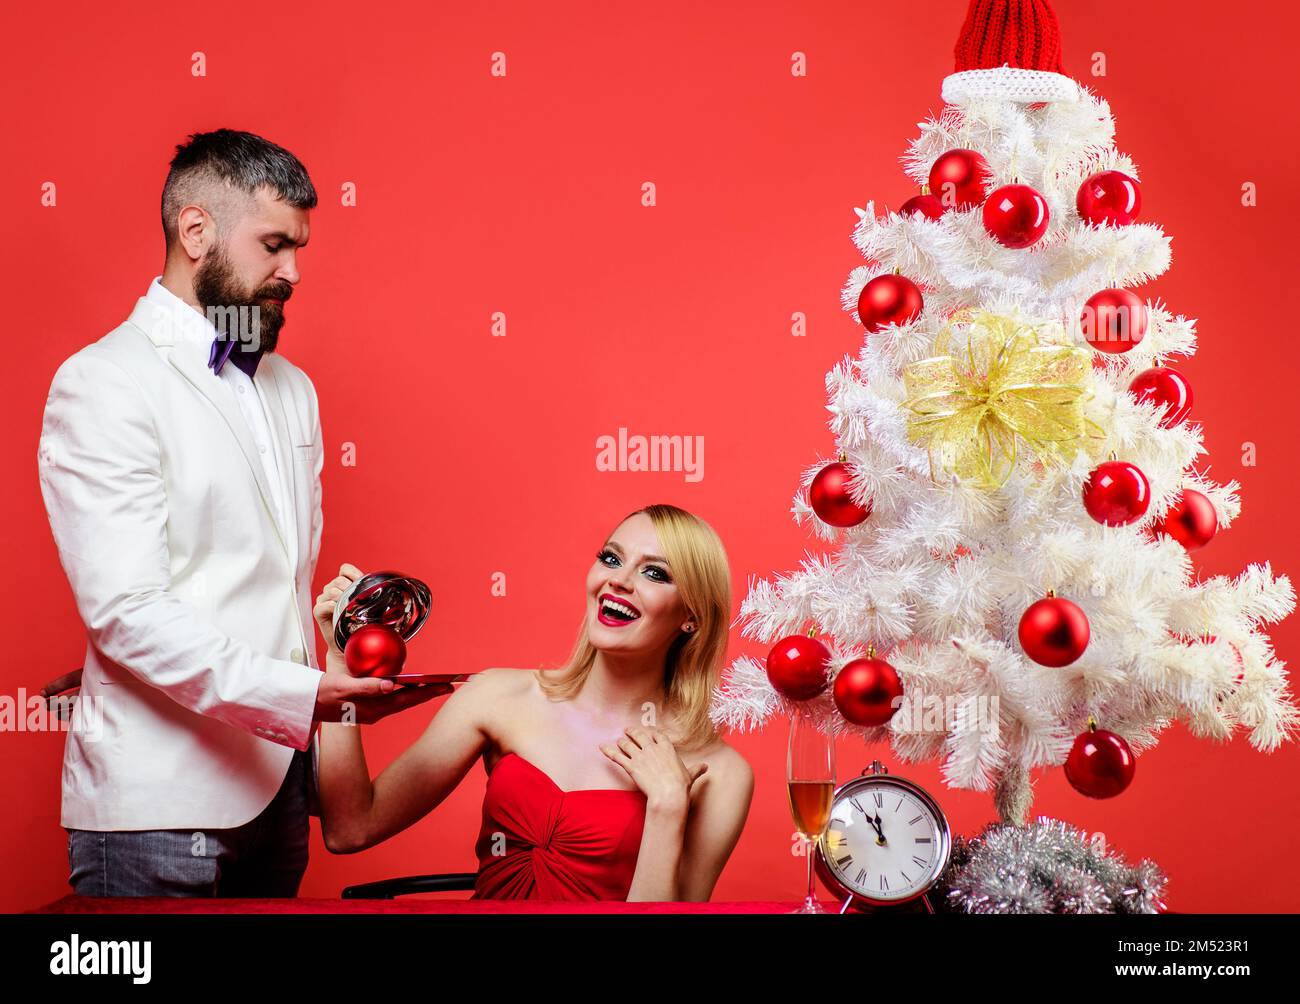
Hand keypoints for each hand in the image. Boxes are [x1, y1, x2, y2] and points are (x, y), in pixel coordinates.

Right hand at [314, 562, 364, 660]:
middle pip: (338, 580)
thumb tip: (392, 589)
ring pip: (331, 590)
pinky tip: (340, 614)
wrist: (350, 644)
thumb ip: (373, 595)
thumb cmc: (361, 625)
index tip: (362, 583)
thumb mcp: (370, 606)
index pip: (345, 569)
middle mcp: (331, 590)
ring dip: (343, 598)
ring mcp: (323, 600)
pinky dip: (332, 607)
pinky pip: (323, 604)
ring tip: (350, 609)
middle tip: (358, 602)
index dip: (353, 573)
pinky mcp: (318, 611)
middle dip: (350, 589)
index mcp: (343, 585)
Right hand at [314, 672, 452, 725]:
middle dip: (429, 693)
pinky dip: (403, 692)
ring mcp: (371, 711)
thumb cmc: (321, 693)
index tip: (448, 686)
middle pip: (408, 701)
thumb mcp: (342, 687)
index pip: (408, 699)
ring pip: (401, 701)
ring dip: (418, 693)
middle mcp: (376, 712)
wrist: (303, 704)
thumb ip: (366, 687)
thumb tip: (391, 685)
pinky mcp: (365, 707)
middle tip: (450, 685)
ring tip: (435, 684)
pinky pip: (390, 700)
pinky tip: (407, 685)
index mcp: (374, 709)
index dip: (429, 692)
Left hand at [599, 726, 706, 816]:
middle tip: (628, 730)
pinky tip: (602, 748)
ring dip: (621, 742)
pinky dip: (609, 751)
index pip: (658, 735)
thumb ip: (696, 769)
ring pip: (627, 744)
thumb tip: (706, 767)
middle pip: (640, 735)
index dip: (652, 733)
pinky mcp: (631, 766)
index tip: (649, 733)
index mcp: (667, 748)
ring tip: (618, 740)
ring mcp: (641, 756)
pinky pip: (617, 756)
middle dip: (633, 732)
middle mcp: (652, 749)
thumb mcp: (690, 775)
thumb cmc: (680, 786)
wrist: (668, 794)